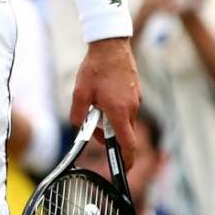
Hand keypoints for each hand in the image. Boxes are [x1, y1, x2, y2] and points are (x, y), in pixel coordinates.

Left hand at [68, 37, 141, 167]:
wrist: (111, 45)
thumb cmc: (96, 68)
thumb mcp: (80, 93)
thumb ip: (78, 115)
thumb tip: (79, 127)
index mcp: (119, 112)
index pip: (127, 144)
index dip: (126, 160)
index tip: (123, 169)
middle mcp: (132, 108)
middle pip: (123, 133)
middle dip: (108, 135)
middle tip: (93, 124)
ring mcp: (136, 99)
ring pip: (124, 120)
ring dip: (111, 120)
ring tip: (96, 102)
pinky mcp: (136, 92)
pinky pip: (126, 108)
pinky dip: (116, 109)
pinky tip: (104, 94)